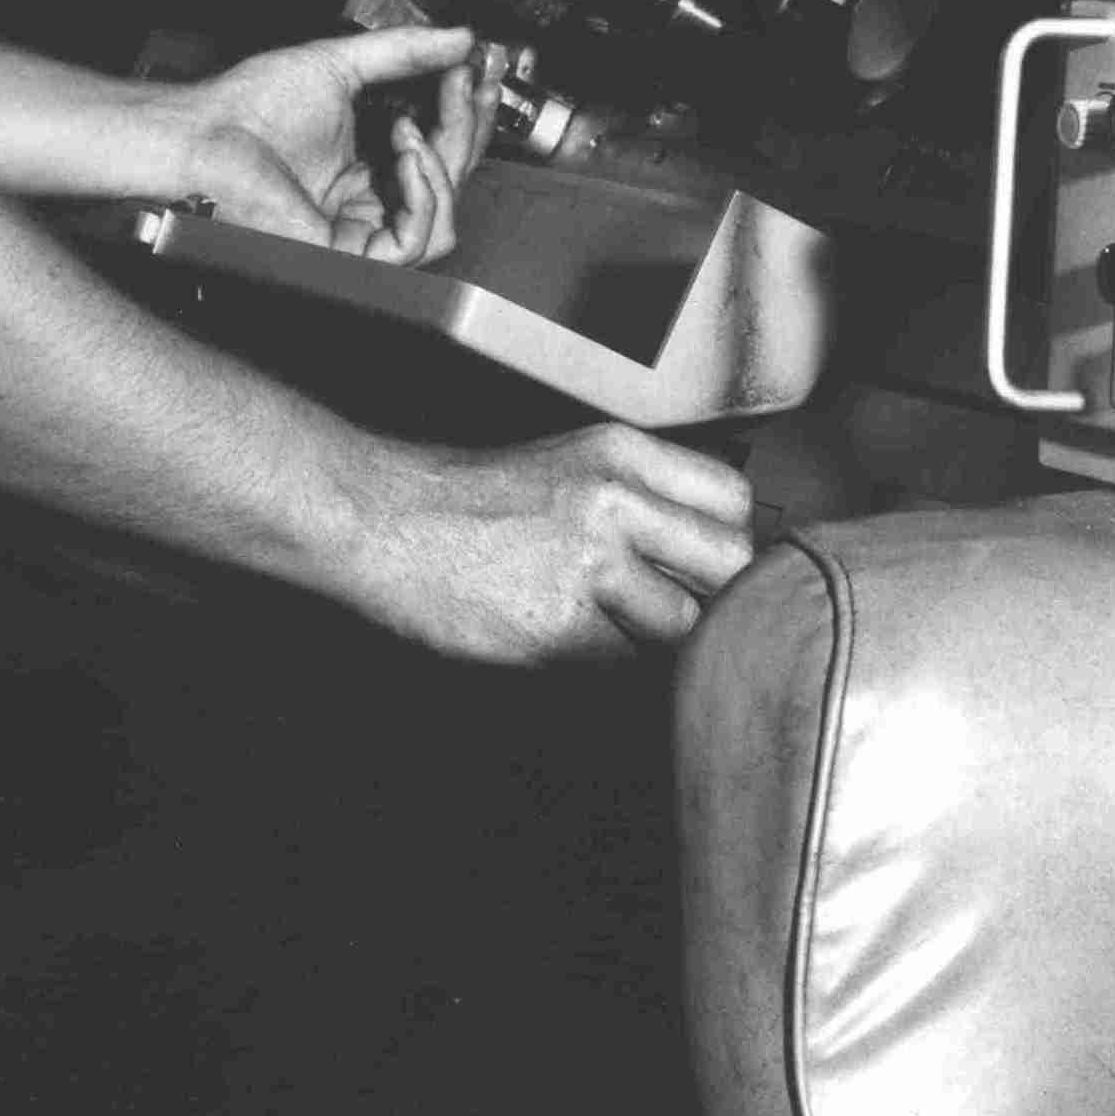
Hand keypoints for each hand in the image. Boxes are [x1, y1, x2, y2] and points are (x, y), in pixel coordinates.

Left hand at [172, 24, 496, 266]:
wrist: (209, 132)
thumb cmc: (251, 107)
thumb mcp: (341, 64)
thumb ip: (404, 52)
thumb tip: (457, 39)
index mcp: (366, 164)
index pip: (437, 148)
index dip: (466, 112)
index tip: (480, 70)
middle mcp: (367, 201)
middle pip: (450, 181)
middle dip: (466, 129)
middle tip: (468, 83)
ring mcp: (359, 229)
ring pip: (444, 217)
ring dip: (445, 163)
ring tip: (414, 124)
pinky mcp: (350, 252)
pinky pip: (416, 238)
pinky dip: (423, 192)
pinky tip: (406, 152)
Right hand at [343, 424, 762, 662]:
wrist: (381, 521)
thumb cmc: (470, 500)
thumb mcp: (568, 464)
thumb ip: (641, 497)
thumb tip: (709, 554)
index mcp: (621, 452)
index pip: (733, 500)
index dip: (726, 541)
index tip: (703, 564)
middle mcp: (615, 499)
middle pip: (731, 564)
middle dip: (714, 595)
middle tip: (673, 606)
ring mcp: (588, 562)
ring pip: (685, 626)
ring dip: (658, 639)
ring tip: (609, 625)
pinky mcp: (558, 624)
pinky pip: (623, 663)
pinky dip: (606, 663)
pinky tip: (563, 636)